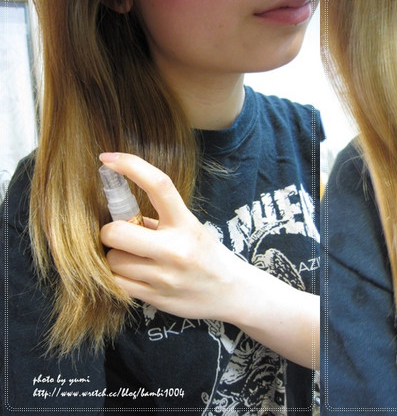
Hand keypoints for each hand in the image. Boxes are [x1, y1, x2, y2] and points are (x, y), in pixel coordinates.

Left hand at [98, 152, 243, 321]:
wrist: (230, 292)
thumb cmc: (206, 254)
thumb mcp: (191, 229)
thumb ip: (157, 220)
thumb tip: (116, 208)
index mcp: (186, 224)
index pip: (159, 185)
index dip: (130, 166)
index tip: (107, 159)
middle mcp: (176, 250)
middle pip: (117, 232)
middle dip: (110, 232)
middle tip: (120, 234)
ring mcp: (165, 277)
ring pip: (113, 260)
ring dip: (115, 256)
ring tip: (133, 258)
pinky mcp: (155, 297)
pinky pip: (116, 283)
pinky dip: (117, 276)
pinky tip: (132, 273)